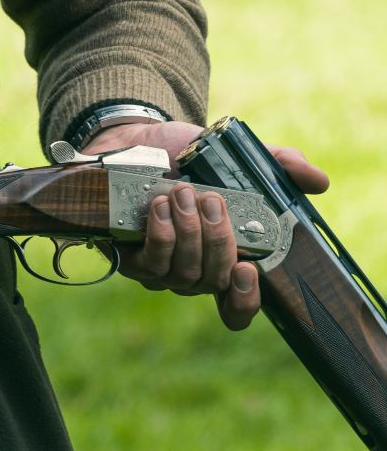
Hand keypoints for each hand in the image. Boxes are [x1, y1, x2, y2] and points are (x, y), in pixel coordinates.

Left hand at [82, 119, 328, 330]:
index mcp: (223, 260)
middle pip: (213, 282)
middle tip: (212, 199)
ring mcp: (161, 271)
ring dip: (188, 232)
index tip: (249, 269)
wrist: (137, 143)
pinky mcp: (131, 260)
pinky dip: (161, 233)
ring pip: (184, 273)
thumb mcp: (238, 157)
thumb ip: (279, 167)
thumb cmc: (189, 158)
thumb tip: (318, 182)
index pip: (236, 308)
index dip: (245, 301)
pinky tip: (161, 206)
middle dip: (218, 241)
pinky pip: (151, 262)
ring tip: (184, 193)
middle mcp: (192, 274)